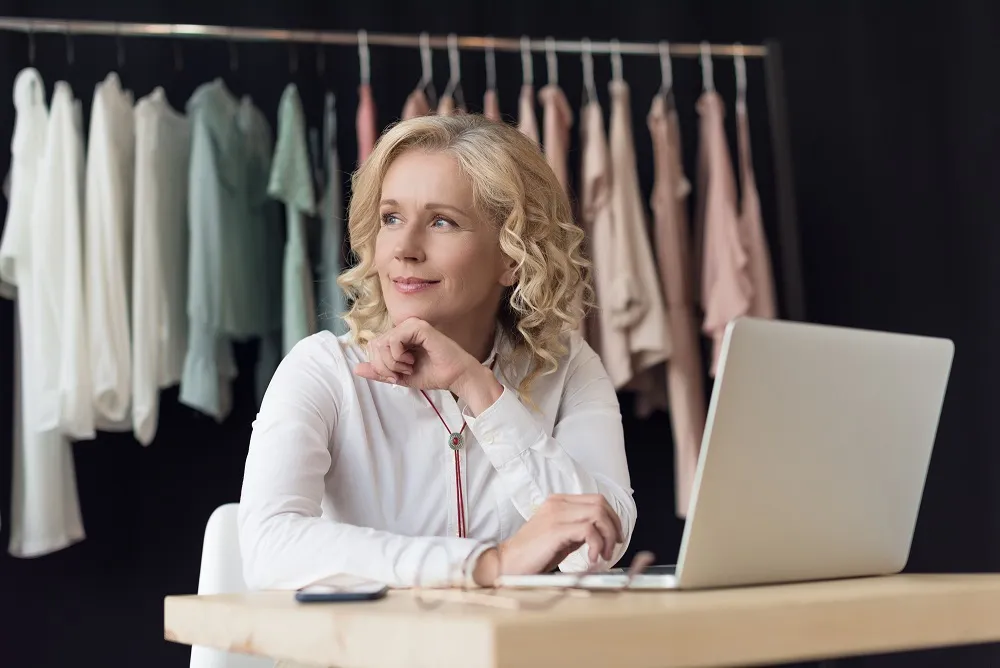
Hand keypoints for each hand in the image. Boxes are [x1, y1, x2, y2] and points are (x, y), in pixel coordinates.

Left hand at [353, 317, 478, 391]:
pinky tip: (411, 360)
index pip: (374, 347)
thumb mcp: (400, 376)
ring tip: (408, 367)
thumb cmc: (433, 374)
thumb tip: (356, 369)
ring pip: (382, 342)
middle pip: (374, 345)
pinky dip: (397, 355)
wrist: (455, 377)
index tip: (395, 376)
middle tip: (400, 373)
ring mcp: (411, 325)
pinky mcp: (418, 327)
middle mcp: (404, 328)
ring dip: (391, 362)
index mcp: (400, 337)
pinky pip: (393, 339)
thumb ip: (379, 372)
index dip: (378, 366)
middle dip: (383, 366)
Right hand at [473, 494, 624, 586]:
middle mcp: (557, 503)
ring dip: (607, 537)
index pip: (596, 499)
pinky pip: (589, 530)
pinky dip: (597, 545)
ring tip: (602, 555)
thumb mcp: (560, 537)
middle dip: (614, 526)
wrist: (507, 563)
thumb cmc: (533, 554)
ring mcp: (556, 514)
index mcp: (558, 502)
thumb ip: (578, 530)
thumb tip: (602, 534)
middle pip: (600, 503)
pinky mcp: (555, 529)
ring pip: (598, 514)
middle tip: (612, 547)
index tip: (615, 537)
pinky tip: (592, 558)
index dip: (612, 518)